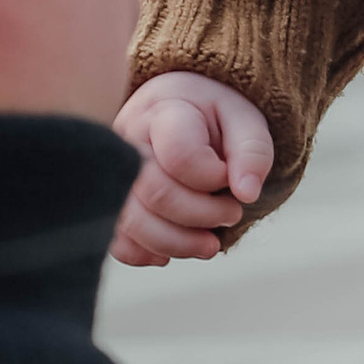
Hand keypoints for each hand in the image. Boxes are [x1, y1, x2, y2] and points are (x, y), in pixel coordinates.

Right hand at [110, 71, 276, 262]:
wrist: (181, 109)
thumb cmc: (214, 116)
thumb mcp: (244, 120)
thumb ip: (252, 151)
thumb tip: (247, 193)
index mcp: (165, 112)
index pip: (180, 155)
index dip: (213, 177)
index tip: (230, 176)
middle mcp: (129, 139)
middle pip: (155, 192)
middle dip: (202, 215)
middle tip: (232, 214)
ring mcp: (114, 171)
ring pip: (132, 221)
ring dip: (177, 242)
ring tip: (210, 244)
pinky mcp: (111, 198)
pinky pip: (116, 238)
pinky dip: (145, 253)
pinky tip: (172, 251)